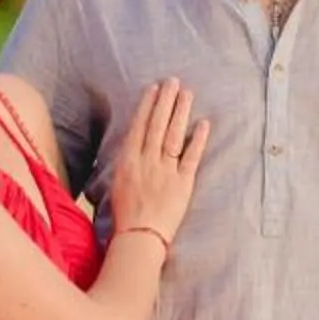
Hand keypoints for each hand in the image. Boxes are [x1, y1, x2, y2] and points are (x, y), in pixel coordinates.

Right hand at [109, 78, 209, 246]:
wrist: (139, 238)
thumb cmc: (124, 217)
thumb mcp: (115, 186)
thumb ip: (125, 165)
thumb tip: (131, 149)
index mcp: (127, 162)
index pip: (139, 127)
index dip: (147, 106)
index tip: (154, 89)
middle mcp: (146, 162)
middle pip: (157, 125)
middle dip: (165, 101)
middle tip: (173, 81)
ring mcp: (165, 171)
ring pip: (173, 135)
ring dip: (180, 112)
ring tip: (187, 94)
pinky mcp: (183, 184)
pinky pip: (191, 157)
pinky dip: (198, 140)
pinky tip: (203, 124)